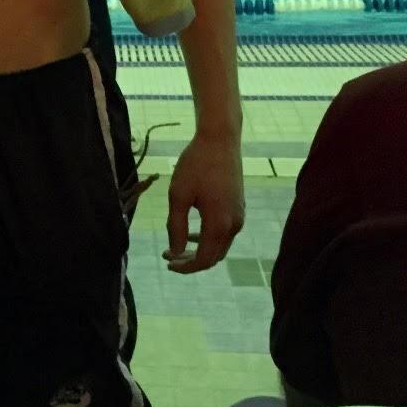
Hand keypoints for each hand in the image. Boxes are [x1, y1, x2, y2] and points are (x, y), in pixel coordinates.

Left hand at [164, 135, 244, 273]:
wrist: (220, 140)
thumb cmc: (195, 164)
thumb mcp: (178, 195)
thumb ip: (176, 227)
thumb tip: (175, 252)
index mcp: (219, 224)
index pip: (204, 260)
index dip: (185, 267)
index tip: (167, 262)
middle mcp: (234, 225)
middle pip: (214, 257)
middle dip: (191, 261)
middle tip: (168, 255)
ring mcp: (239, 216)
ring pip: (220, 246)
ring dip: (200, 250)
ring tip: (176, 247)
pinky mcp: (239, 208)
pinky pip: (224, 234)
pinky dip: (208, 239)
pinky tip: (192, 233)